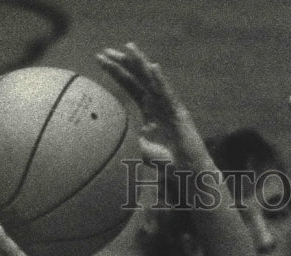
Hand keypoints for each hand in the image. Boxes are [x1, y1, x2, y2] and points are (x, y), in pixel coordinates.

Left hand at [96, 42, 208, 169]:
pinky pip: (168, 95)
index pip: (131, 85)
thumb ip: (132, 141)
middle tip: (106, 51)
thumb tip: (122, 138)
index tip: (100, 59)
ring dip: (141, 64)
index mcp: (150, 110)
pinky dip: (161, 81)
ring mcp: (170, 107)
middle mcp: (159, 104)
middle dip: (123, 63)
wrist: (190, 174)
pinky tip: (153, 68)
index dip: (116, 72)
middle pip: (139, 78)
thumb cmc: (169, 164)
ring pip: (152, 81)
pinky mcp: (180, 114)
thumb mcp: (143, 151)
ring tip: (129, 47)